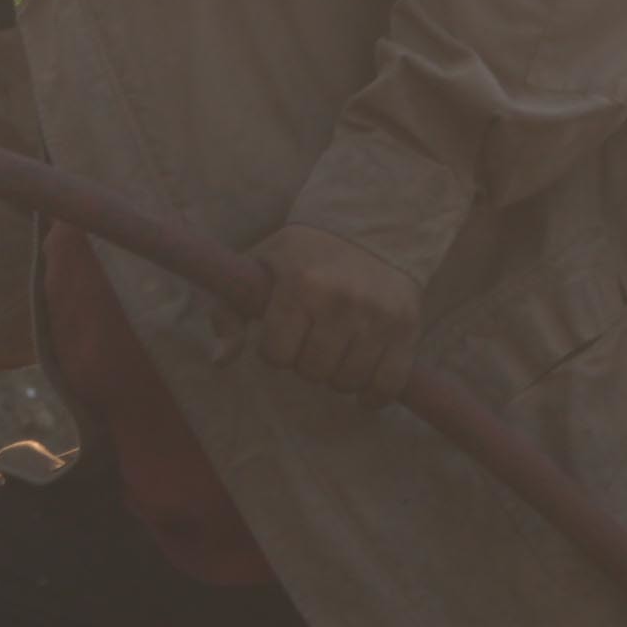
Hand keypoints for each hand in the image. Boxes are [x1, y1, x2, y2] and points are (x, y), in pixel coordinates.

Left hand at [244, 224, 418, 404]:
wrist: (368, 231)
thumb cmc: (302, 255)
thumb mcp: (257, 269)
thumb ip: (228, 313)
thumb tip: (220, 361)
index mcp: (300, 286)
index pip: (276, 354)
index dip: (274, 350)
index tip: (281, 334)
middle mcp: (340, 302)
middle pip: (312, 371)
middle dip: (305, 363)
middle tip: (310, 342)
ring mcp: (377, 317)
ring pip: (348, 381)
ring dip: (336, 376)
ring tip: (335, 352)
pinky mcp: (406, 328)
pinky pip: (389, 383)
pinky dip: (373, 395)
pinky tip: (362, 387)